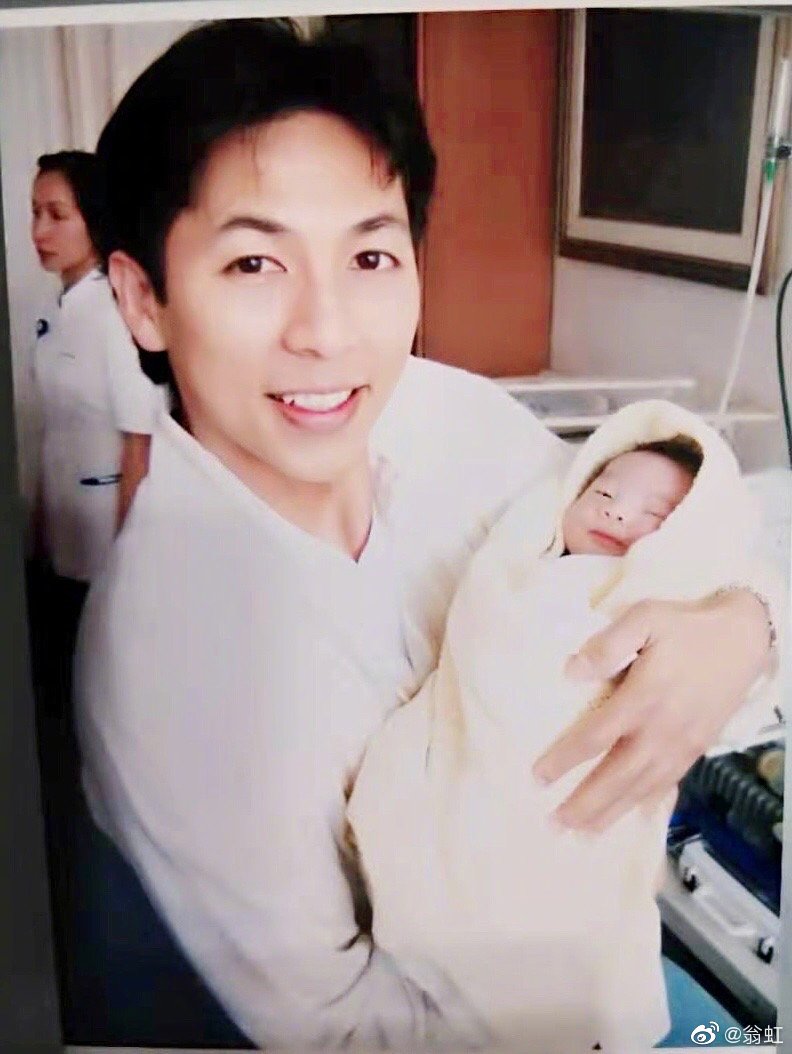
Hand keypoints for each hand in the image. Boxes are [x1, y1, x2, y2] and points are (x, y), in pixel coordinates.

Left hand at [532, 590, 771, 831]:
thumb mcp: (644, 618)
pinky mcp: (696, 749)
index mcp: (644, 698)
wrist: (742, 638)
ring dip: (612, 812)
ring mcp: (682, 744)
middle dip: (586, 803)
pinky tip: (632, 817)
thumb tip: (571, 672)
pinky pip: (667, 784)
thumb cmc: (685, 626)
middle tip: (555, 824)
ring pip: (642, 788)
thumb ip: (608, 644)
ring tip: (583, 832)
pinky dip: (647, 805)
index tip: (538, 777)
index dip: (565, 759)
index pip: (596, 737)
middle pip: (618, 776)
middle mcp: (662, 729)